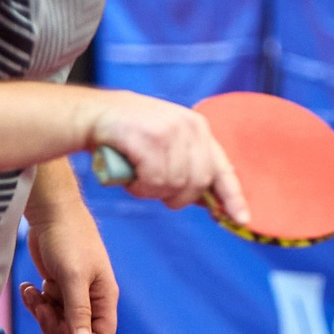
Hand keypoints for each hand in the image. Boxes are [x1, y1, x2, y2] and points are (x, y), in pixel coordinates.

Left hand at [21, 202, 117, 333]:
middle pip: (76, 333)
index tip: (61, 332)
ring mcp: (73, 292)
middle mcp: (91, 298)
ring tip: (32, 291)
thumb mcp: (72, 277)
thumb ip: (78, 312)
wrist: (51, 211)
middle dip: (55, 327)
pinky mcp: (57, 285)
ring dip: (41, 313)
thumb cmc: (68, 239)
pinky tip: (27, 286)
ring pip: (59, 322)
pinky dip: (35, 302)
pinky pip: (47, 307)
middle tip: (42, 309)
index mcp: (104, 297)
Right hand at [90, 94, 248, 224]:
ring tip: (137, 176)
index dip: (233, 196)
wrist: (91, 114)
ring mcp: (171, 132)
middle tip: (153, 189)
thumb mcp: (166, 142)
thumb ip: (188, 165)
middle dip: (177, 197)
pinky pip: (155, 181)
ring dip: (152, 191)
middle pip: (198, 183)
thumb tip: (210, 202)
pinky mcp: (152, 139)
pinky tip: (130, 176)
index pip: (223, 168)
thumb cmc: (127, 134)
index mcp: (198, 128)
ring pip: (174, 185)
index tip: (242, 218)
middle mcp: (190, 127)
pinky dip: (140, 187)